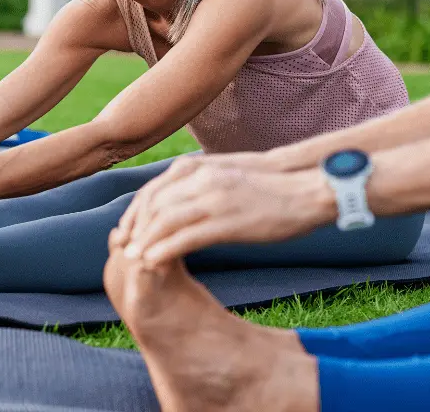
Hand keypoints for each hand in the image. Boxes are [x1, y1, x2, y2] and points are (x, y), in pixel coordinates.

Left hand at [113, 163, 336, 269]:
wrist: (305, 190)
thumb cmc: (268, 186)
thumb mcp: (225, 175)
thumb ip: (199, 182)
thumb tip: (178, 198)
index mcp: (197, 168)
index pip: (152, 190)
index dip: (135, 212)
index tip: (128, 230)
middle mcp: (200, 180)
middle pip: (152, 206)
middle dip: (135, 228)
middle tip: (123, 248)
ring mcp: (212, 199)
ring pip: (163, 222)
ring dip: (144, 242)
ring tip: (133, 259)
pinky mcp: (226, 221)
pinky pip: (185, 238)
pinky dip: (164, 250)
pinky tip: (154, 262)